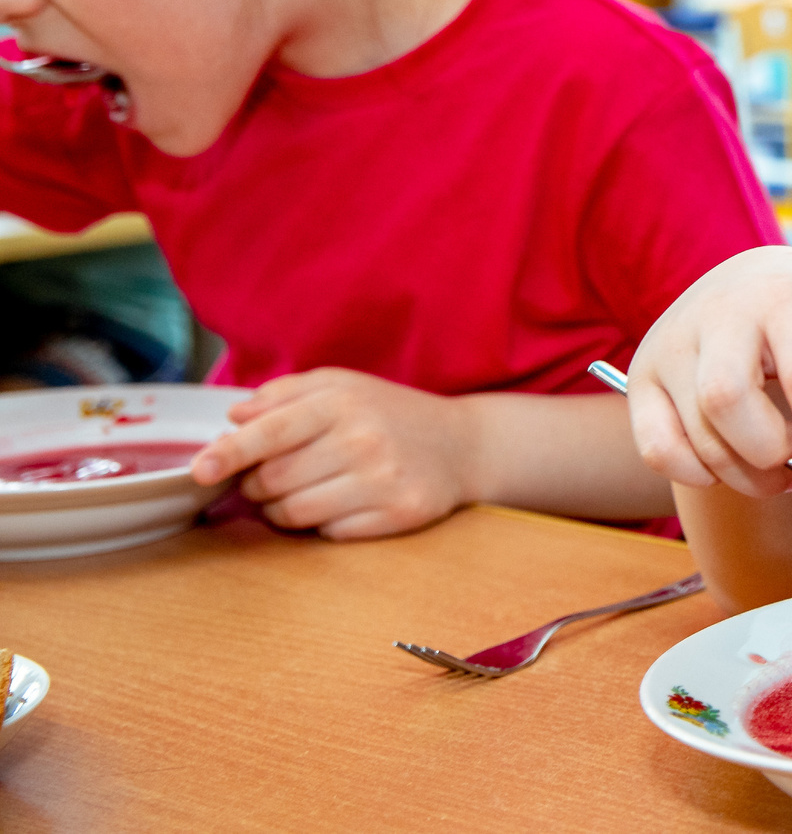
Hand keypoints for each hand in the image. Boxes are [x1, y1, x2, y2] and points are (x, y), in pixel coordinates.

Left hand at [188, 368, 476, 539]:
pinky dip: (322, 524)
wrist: (464, 444)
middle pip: (272, 481)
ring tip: (304, 490)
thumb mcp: (342, 386)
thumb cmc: (390, 413)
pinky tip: (341, 503)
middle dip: (256, 485)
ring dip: (282, 509)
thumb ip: (286, 393)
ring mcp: (382, 480)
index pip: (272, 431)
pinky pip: (329, 534)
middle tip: (271, 476)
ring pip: (293, 514)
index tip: (199, 470)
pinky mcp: (398, 515)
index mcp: (342, 403)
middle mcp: (362, 440)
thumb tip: (235, 416)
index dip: (230, 453)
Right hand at [625, 245, 791, 507]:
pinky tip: (729, 461)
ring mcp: (670, 342)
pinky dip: (695, 474)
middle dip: (773, 455)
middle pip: (730, 402)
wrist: (751, 277)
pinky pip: (657, 449)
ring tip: (775, 463)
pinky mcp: (640, 374)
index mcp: (784, 296)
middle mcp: (717, 313)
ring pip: (697, 433)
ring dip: (744, 474)